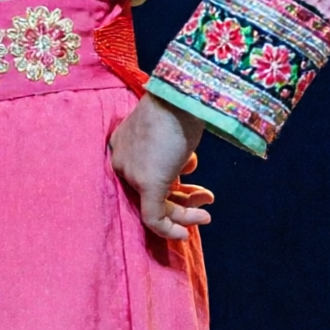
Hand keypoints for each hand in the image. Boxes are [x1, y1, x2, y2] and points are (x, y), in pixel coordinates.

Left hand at [109, 94, 212, 242]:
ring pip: (155, 206)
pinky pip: (154, 217)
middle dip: (181, 201)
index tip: (191, 186)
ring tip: (207, 209)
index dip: (169, 185)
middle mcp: (121, 161)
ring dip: (185, 211)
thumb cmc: (181, 104)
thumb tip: (185, 167)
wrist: (183, 95)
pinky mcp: (147, 184)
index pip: (142, 175)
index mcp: (123, 145)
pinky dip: (170, 229)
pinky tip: (185, 234)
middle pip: (149, 192)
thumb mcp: (173, 128)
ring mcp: (132, 173)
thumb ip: (172, 151)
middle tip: (205, 201)